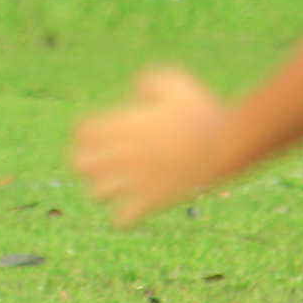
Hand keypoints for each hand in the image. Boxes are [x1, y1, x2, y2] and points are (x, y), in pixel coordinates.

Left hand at [71, 67, 228, 227]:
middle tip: (107, 160)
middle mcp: (119, 153)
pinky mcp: (149, 202)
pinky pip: (120, 220)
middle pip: (79, 164)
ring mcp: (132, 180)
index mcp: (121, 125)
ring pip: (95, 193)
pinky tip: (138, 205)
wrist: (223, 144)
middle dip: (87, 161)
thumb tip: (136, 92)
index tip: (107, 132)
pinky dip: (124, 216)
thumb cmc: (200, 110)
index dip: (89, 132)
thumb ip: (147, 82)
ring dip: (105, 188)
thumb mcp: (172, 83)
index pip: (80, 132)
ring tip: (122, 184)